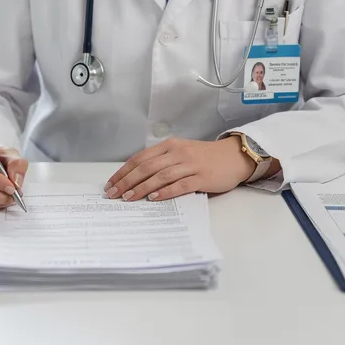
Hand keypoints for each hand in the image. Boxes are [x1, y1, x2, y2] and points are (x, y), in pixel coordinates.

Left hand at [105, 137, 253, 202]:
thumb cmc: (204, 157)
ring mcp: (190, 164)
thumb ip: (162, 162)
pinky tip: (154, 198)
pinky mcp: (202, 177)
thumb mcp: (180, 153)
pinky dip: (165, 192)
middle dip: (127, 181)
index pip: (140, 158)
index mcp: (169, 146)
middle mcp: (178, 153)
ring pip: (160, 176)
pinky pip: (180, 185)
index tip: (110, 184)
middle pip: (146, 167)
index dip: (123, 171)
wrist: (233, 156)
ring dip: (142, 188)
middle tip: (113, 194)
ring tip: (128, 198)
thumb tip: (136, 179)